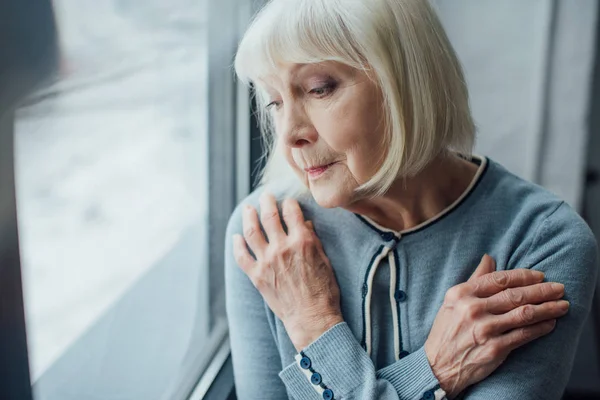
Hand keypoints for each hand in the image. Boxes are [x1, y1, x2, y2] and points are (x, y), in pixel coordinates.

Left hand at [233, 193, 342, 350]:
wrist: (312, 318)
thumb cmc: (324, 290)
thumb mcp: (324, 260)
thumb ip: (312, 239)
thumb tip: (304, 223)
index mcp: (302, 241)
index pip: (291, 212)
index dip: (289, 203)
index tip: (287, 201)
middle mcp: (282, 247)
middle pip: (269, 216)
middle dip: (266, 201)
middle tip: (265, 196)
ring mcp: (267, 261)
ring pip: (251, 231)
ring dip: (248, 216)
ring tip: (248, 208)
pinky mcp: (257, 275)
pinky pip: (242, 256)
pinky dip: (237, 245)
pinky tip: (236, 237)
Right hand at [425, 254, 568, 397]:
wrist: (438, 365)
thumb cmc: (447, 330)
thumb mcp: (453, 301)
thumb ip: (474, 280)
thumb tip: (489, 259)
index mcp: (462, 293)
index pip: (499, 279)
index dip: (523, 276)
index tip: (540, 276)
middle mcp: (472, 309)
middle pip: (515, 295)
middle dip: (542, 290)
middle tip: (559, 288)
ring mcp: (484, 329)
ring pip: (524, 314)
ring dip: (547, 308)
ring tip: (562, 305)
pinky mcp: (495, 349)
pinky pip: (524, 335)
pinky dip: (540, 328)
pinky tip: (550, 323)